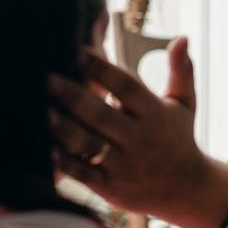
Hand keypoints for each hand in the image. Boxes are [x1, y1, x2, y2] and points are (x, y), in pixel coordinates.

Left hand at [48, 37, 212, 215]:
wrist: (186, 189)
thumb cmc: (179, 137)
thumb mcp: (185, 103)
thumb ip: (181, 70)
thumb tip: (181, 37)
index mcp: (155, 114)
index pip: (127, 87)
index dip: (102, 69)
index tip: (79, 51)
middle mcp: (140, 139)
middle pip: (102, 115)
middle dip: (73, 96)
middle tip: (48, 78)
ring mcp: (123, 164)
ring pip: (88, 144)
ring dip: (63, 128)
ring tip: (41, 109)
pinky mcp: (110, 187)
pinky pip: (82, 173)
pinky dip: (62, 161)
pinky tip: (43, 145)